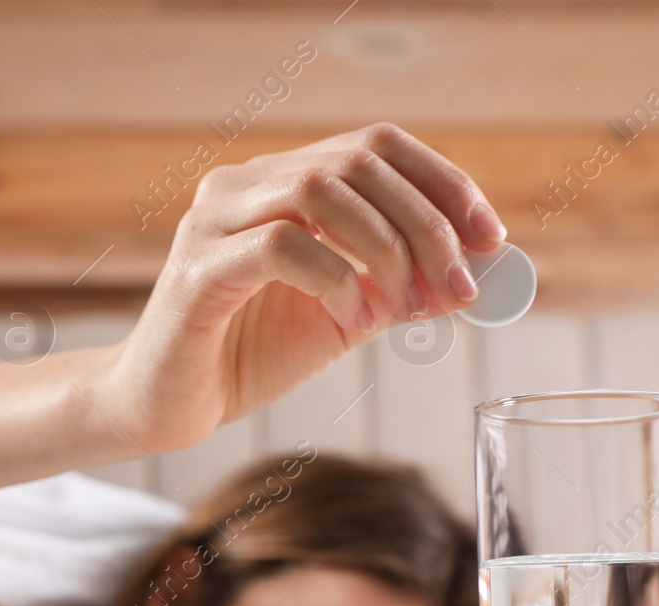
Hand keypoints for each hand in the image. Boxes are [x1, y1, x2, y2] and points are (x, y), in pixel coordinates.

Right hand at [99, 123, 506, 453]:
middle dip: (426, 224)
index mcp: (282, 183)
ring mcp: (214, 222)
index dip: (443, 184)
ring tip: (400, 311)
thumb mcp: (344, 315)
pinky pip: (281, 247)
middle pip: (357, 162)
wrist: (166, 407)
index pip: (375, 145)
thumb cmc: (248, 354)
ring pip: (319, 192)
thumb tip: (472, 276)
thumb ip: (398, 290)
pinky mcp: (197, 270)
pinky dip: (335, 281)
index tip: (492, 238)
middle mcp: (245, 186)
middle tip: (458, 288)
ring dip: (383, 250)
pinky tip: (350, 322)